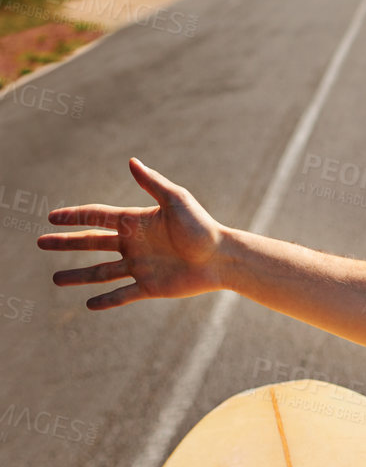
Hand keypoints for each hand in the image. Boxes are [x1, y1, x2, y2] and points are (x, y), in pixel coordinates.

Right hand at [38, 159, 225, 308]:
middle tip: (40, 243)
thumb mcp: (177, 201)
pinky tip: (88, 305)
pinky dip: (106, 300)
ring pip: (101, 273)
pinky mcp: (150, 287)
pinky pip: (122, 294)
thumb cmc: (203, 227)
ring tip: (55, 278)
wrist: (223, 258)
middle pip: (92, 244)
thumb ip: (153, 183)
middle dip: (66, 243)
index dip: (74, 217)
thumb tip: (131, 161)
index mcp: (136, 223)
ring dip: (78, 276)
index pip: (97, 217)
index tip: (51, 217)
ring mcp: (140, 267)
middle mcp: (134, 245)